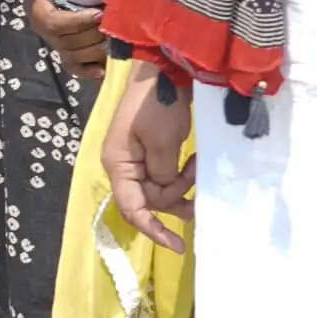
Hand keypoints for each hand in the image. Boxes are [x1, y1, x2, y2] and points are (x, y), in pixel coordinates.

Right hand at [103, 68, 195, 253]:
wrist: (164, 71)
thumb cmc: (159, 105)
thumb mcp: (163, 142)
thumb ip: (162, 175)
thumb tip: (164, 190)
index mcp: (118, 164)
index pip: (132, 208)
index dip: (153, 230)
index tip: (179, 246)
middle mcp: (123, 166)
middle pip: (149, 199)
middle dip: (176, 193)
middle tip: (196, 170)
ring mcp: (136, 159)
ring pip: (160, 189)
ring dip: (182, 182)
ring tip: (198, 162)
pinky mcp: (151, 151)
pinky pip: (165, 175)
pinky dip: (181, 174)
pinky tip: (194, 162)